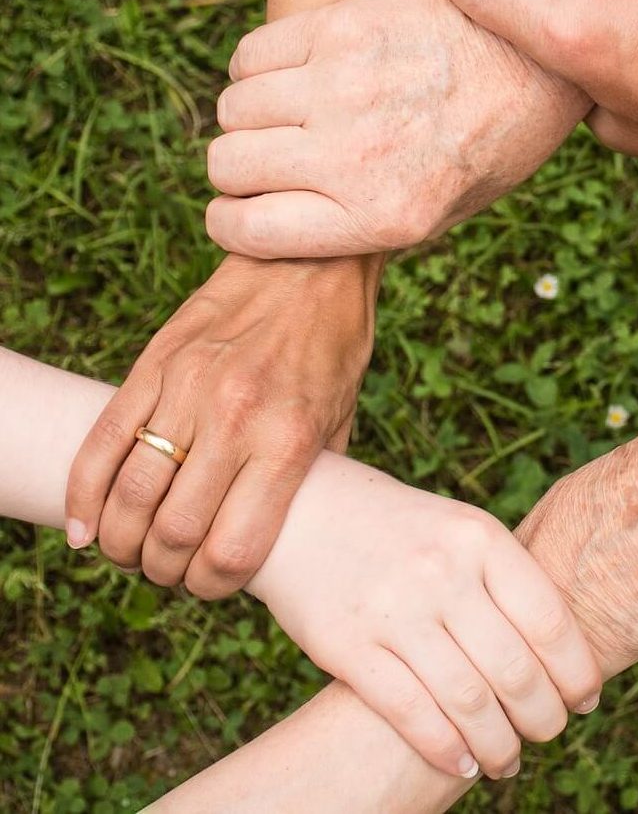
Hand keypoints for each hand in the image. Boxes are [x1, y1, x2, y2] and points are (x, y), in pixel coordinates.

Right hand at [65, 254, 378, 596]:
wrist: (309, 263)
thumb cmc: (334, 347)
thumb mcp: (342, 419)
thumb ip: (311, 480)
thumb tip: (285, 536)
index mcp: (288, 442)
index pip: (232, 550)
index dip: (213, 587)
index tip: (211, 585)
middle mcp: (235, 419)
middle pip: (173, 533)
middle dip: (164, 570)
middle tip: (168, 570)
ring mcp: (188, 389)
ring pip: (129, 494)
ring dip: (121, 541)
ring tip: (131, 550)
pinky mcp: (155, 364)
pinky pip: (102, 441)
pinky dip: (83, 494)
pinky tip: (84, 527)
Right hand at [205, 0, 588, 257]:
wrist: (537, 62)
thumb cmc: (489, 146)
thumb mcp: (440, 215)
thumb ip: (359, 225)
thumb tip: (277, 223)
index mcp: (382, 217)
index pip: (247, 231)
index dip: (230, 223)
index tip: (238, 212)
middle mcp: (356, 156)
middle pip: (228, 165)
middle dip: (237, 170)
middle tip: (270, 160)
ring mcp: (345, 87)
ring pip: (234, 108)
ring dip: (249, 117)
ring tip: (287, 115)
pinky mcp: (343, 28)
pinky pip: (251, 54)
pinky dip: (256, 68)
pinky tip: (292, 74)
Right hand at [248, 456, 601, 780]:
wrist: (302, 509)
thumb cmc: (398, 527)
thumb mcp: (459, 528)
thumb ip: (504, 578)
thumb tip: (562, 651)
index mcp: (479, 538)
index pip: (549, 621)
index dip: (576, 671)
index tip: (585, 699)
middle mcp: (442, 572)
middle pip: (515, 670)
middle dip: (544, 717)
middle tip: (549, 733)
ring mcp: (394, 610)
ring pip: (468, 702)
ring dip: (499, 746)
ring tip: (508, 761)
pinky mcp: (348, 646)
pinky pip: (411, 713)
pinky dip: (446, 750)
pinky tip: (462, 764)